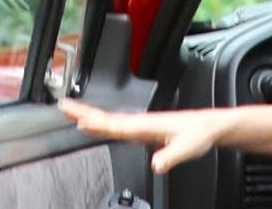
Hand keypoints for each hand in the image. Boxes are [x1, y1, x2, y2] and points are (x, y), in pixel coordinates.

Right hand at [59, 98, 229, 173]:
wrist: (209, 126)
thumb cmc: (199, 134)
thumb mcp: (188, 148)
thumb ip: (171, 156)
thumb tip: (155, 165)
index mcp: (146, 125)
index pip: (116, 125)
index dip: (97, 124)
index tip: (78, 121)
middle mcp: (141, 122)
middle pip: (106, 117)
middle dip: (83, 111)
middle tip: (62, 105)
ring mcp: (141, 125)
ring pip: (110, 119)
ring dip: (90, 115)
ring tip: (71, 113)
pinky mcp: (143, 130)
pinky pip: (117, 125)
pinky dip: (103, 123)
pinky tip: (98, 126)